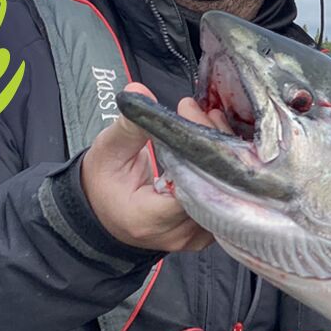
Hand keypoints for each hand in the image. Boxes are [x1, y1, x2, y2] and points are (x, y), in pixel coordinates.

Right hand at [79, 82, 226, 252]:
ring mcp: (194, 239)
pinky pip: (226, 203)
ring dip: (225, 158)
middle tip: (207, 113)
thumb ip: (129, 125)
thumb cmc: (103, 180)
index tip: (194, 115)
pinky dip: (226, 173)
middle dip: (216, 148)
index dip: (200, 150)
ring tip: (213, 122)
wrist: (103, 210)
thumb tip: (139, 91)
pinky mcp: (205, 234)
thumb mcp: (108, 149)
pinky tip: (221, 144)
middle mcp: (176, 236)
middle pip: (214, 192)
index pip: (191, 187)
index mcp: (147, 219)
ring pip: (227, 198)